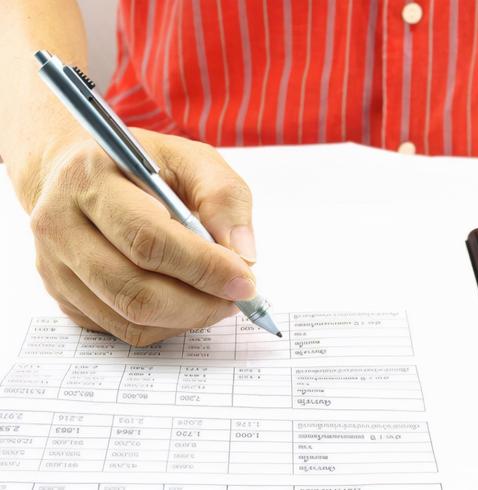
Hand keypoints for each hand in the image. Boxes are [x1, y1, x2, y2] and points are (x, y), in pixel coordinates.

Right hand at [25, 128, 256, 345]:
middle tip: (237, 297)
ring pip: (130, 318)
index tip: (245, 281)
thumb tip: (243, 255)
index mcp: (91, 179)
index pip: (148, 239)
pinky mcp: (64, 297)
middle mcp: (61, 226)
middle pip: (135, 291)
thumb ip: (224, 197)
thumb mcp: (190, 159)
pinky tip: (186, 301)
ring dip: (188, 317)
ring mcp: (56, 268)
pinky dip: (167, 325)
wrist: (76, 174)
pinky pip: (123, 330)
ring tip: (218, 298)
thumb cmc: (141, 166)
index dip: (203, 267)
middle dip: (200, 302)